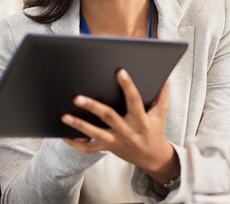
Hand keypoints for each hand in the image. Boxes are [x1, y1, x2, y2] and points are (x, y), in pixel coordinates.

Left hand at [61, 69, 178, 184]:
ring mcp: (116, 140)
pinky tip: (64, 135)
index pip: (135, 100)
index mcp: (141, 120)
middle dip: (92, 107)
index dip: (128, 86)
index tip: (119, 72)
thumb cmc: (155, 131)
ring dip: (79, 125)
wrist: (153, 158)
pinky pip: (89, 148)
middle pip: (108, 116)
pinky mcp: (107, 148)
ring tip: (65, 117)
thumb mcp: (161, 114)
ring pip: (95, 133)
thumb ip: (162, 96)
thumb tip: (165, 78)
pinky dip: (76, 143)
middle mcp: (127, 131)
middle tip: (77, 97)